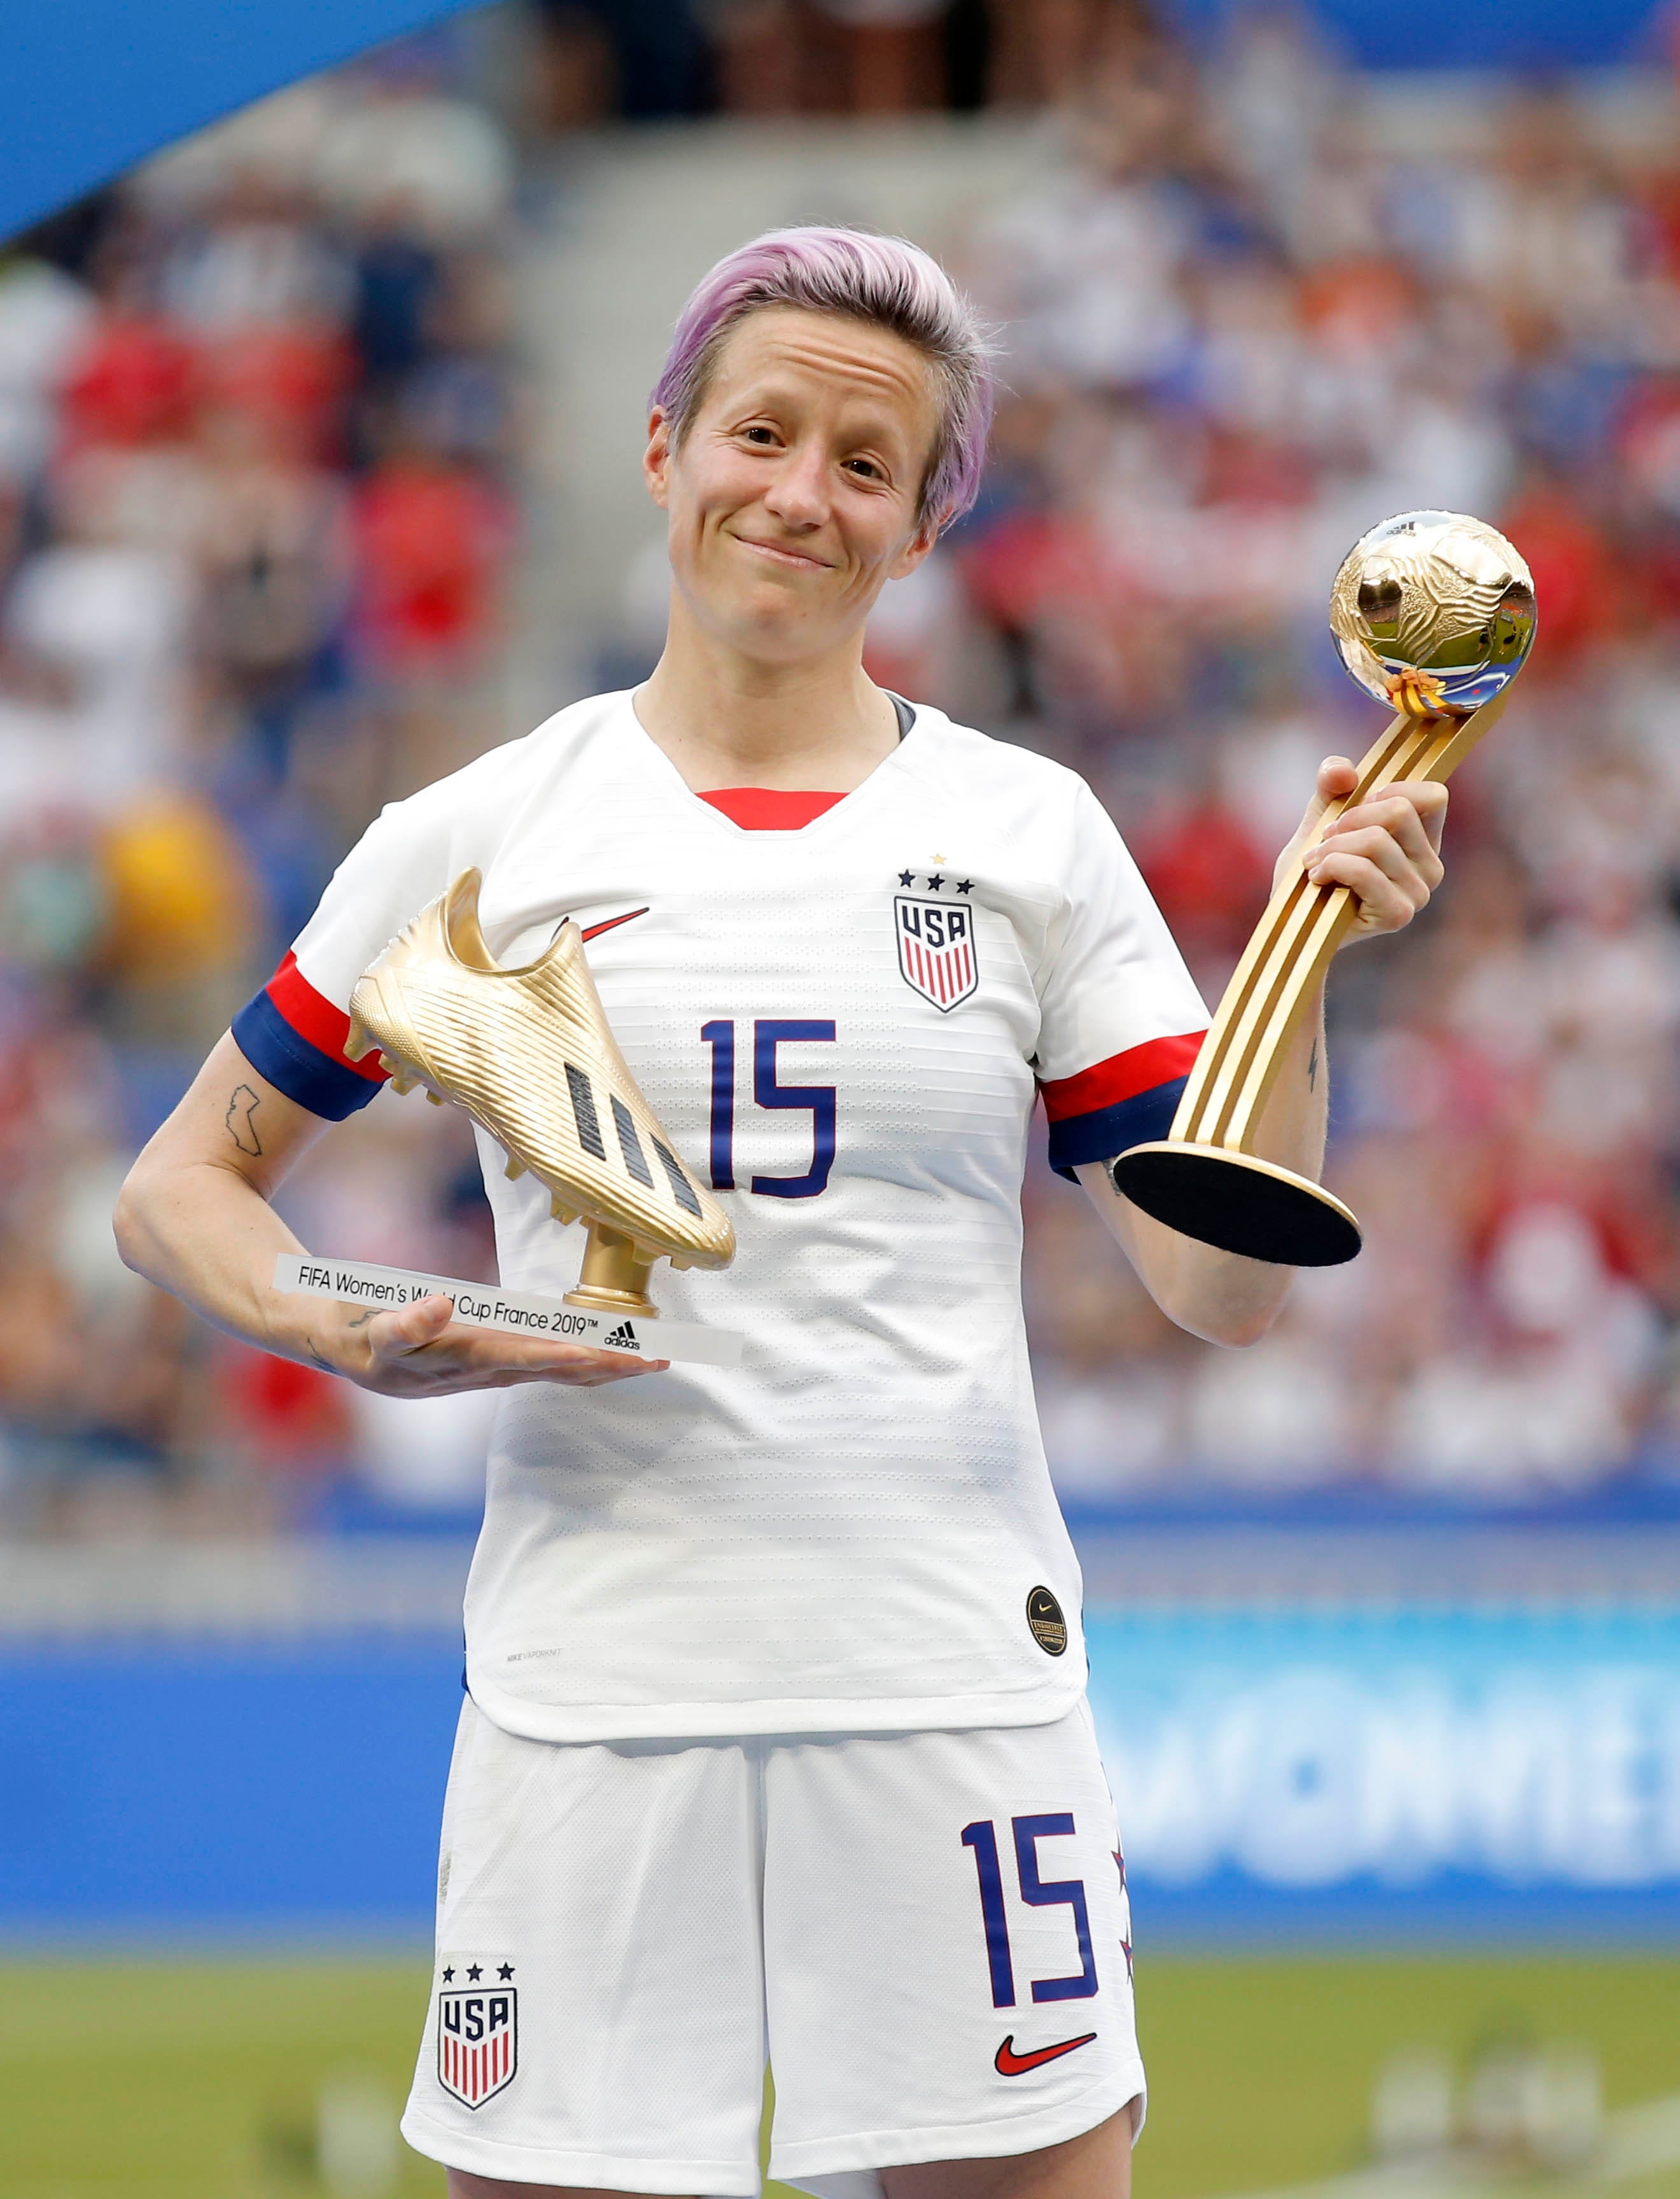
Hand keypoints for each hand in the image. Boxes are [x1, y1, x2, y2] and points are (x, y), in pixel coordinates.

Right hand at [320, 1292, 667, 1394]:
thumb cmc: (359, 1335)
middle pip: (562, 1370)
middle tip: (661, 1360)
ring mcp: (494, 1368)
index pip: (529, 1359)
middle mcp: (490, 1370)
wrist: (343, 1351)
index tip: (607, 1353)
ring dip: (608, 1366)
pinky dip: (586, 1358)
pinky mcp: (493, 1359)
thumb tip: (441, 1304)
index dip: (569, 1356)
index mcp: (468, 1360)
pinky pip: (551, 1362)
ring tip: (653, 1359)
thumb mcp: (374, 1330)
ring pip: (562, 1370)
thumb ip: (405, 1322)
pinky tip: (609, 1355)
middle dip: (611, 1367)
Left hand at [1274, 755, 1446, 942]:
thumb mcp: (1321, 820)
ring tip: (1314, 862)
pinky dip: (1330, 866)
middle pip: (1399, 812)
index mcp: (1424, 840)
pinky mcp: (1398, 914)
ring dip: (1331, 847)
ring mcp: (1418, 893)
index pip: (1432, 795)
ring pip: (1376, 840)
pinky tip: (1316, 878)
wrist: (1294, 925)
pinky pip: (1363, 870)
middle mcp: (1431, 867)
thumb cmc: (1313, 872)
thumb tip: (1342, 770)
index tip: (1353, 809)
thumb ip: (1331, 787)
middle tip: (1325, 839)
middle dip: (1349, 818)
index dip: (1388, 791)